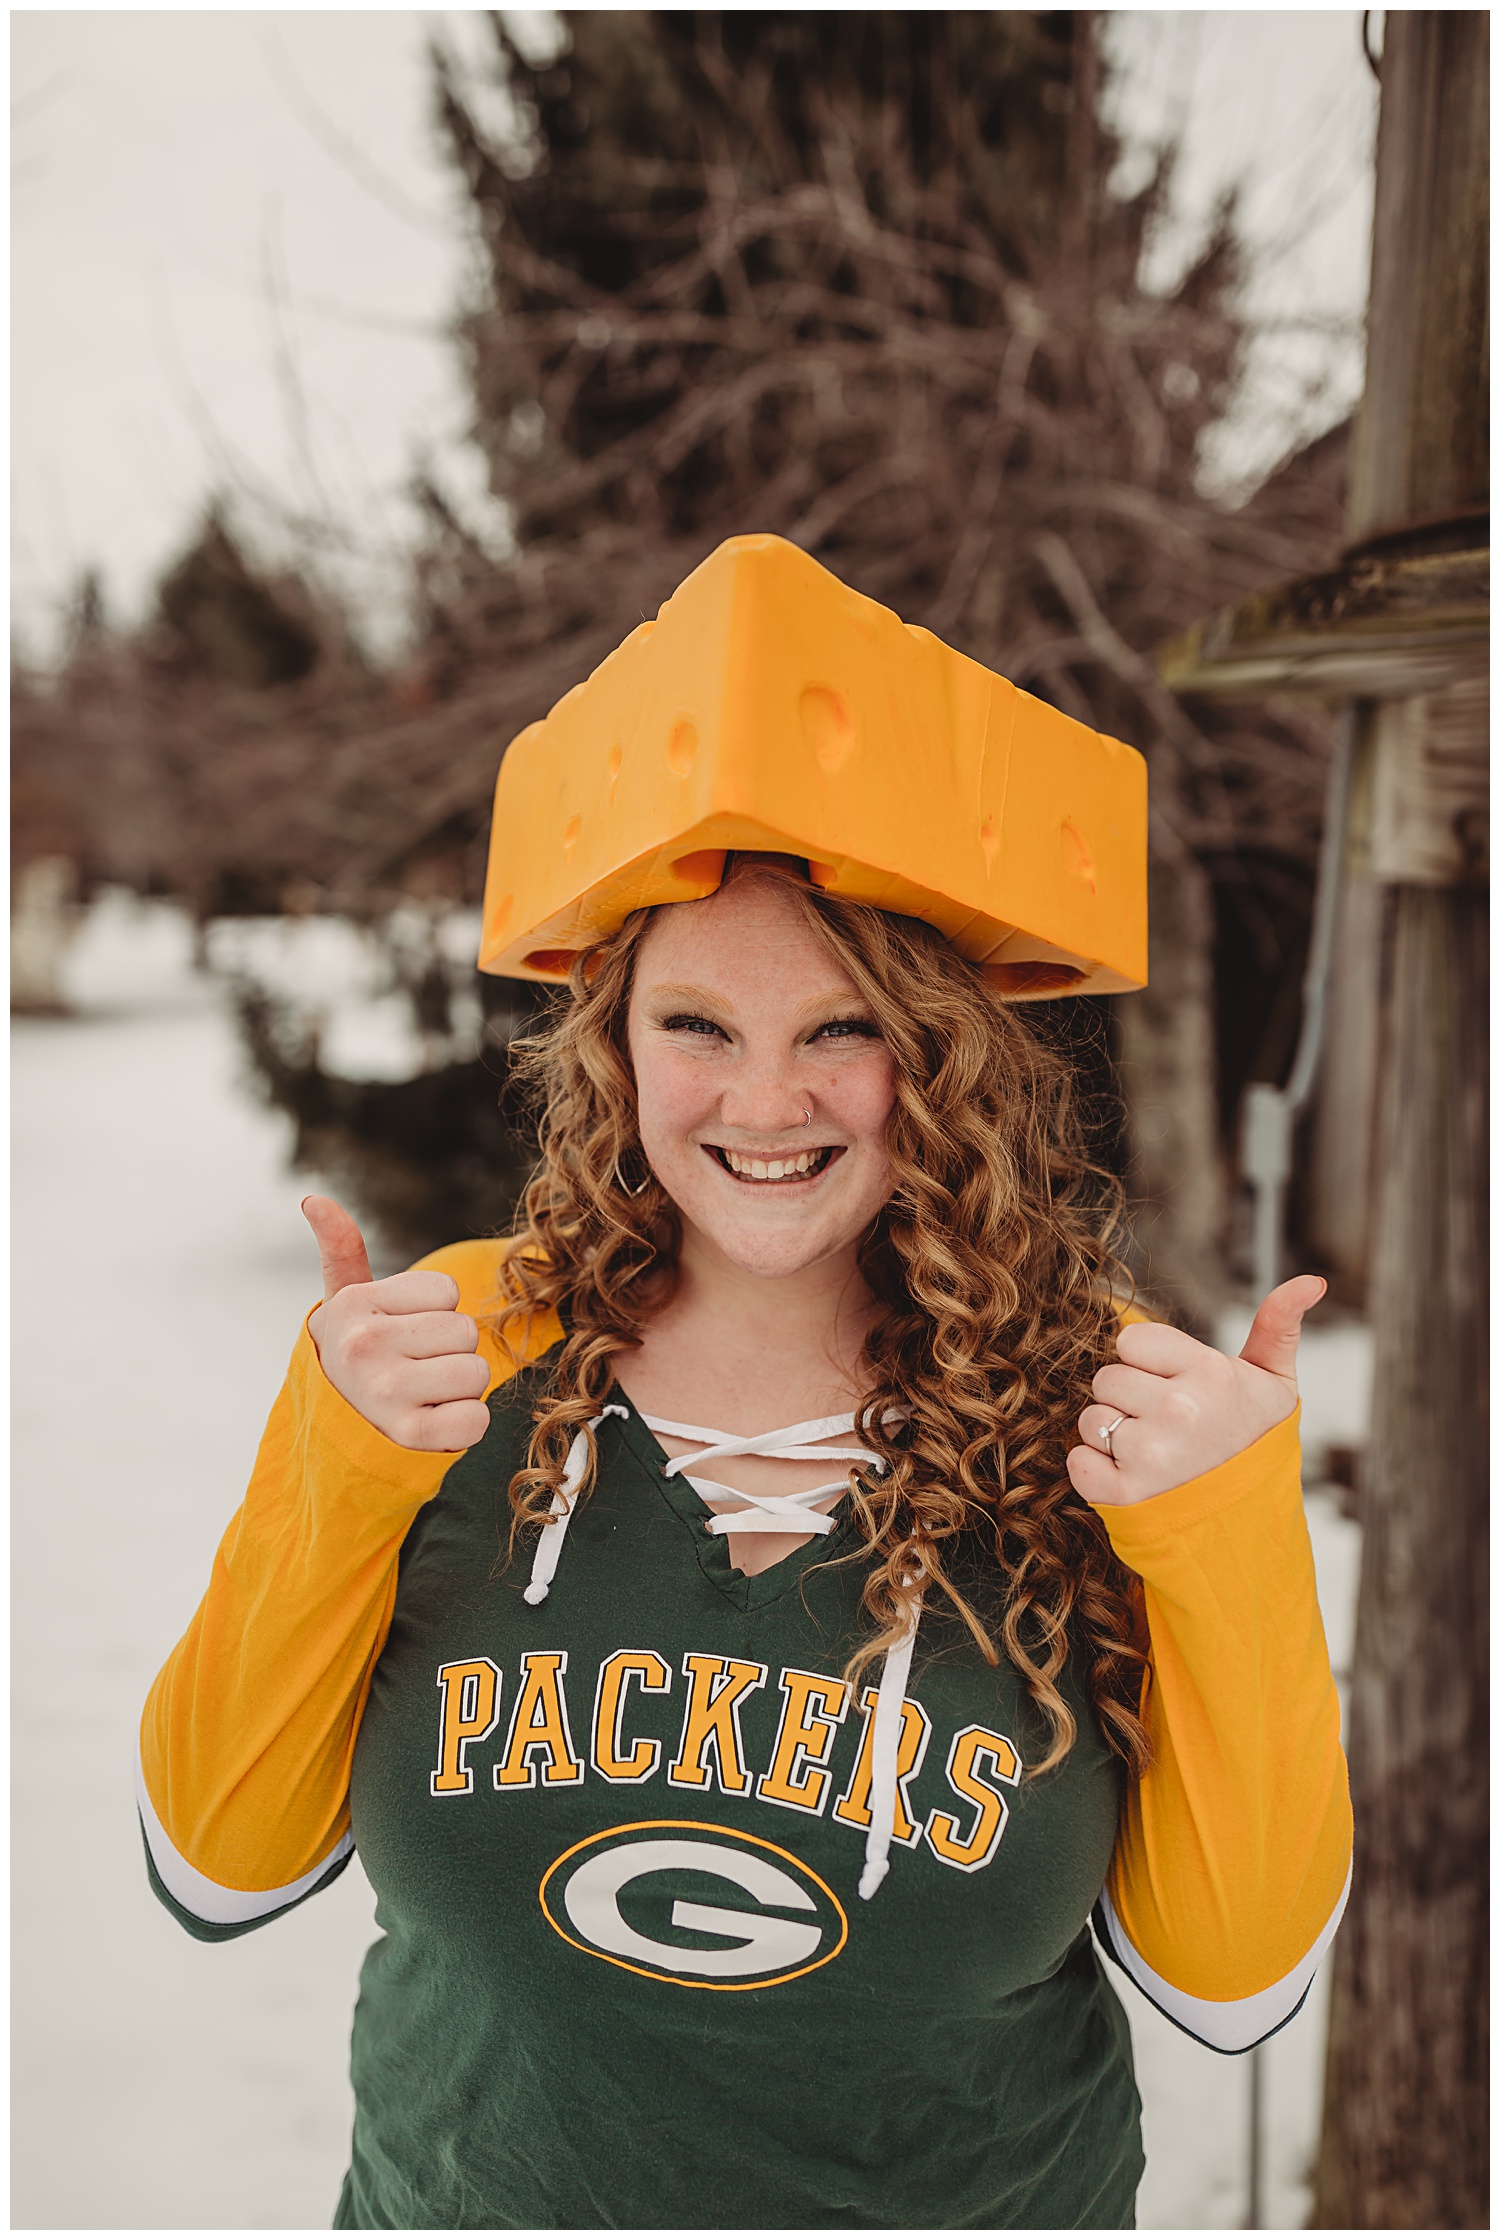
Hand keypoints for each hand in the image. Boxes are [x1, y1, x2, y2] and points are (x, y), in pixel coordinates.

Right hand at [302, 1196, 490, 1452]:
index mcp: (355, 1304)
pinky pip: (476, 1419)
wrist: (336, 1427)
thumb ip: (340, 1248)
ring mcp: (385, 1392)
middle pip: (466, 1331)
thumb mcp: (345, 1300)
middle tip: (416, 1367)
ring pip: (477, 1373)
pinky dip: (464, 1424)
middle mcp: (365, 1345)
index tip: (404, 1332)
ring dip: (461, 1388)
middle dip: (452, 1351)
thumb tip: (313, 1198)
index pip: (448, 1291)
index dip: (436, 1313)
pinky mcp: (408, 1435)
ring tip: (423, 1393)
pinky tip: (433, 1421)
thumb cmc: (356, 1354)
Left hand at [1067, 1275, 1326, 1508]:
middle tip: (1164, 1422)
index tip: (1172, 1384)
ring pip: (1090, 1419)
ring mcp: (1150, 1454)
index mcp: (1209, 1375)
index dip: (1145, 1362)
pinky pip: (1077, 1462)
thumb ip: (1278, 1325)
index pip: (1130, 1341)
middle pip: (1106, 1379)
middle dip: (1128, 1398)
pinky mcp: (1125, 1494)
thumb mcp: (1273, 1381)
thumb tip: (1311, 1280)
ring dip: (1111, 1435)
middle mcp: (1179, 1411)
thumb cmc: (1254, 1442)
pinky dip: (1094, 1470)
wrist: (1252, 1521)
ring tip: (1152, 1450)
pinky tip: (1130, 1475)